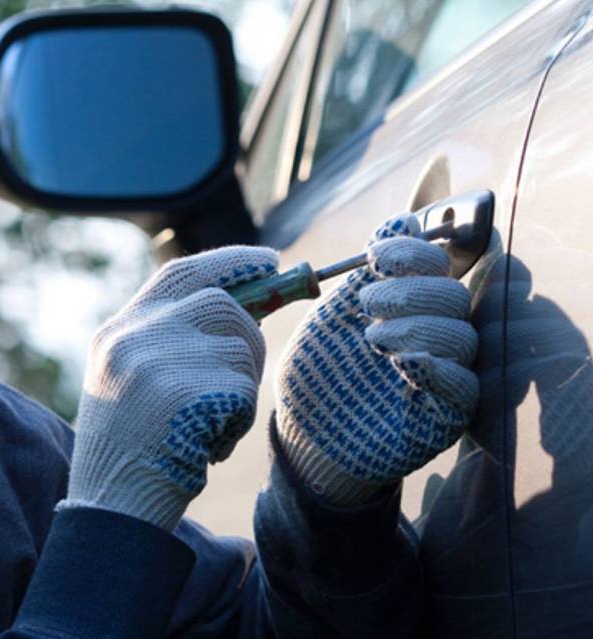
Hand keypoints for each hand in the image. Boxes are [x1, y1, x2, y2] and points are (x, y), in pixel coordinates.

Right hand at [60, 246, 278, 529]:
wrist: (111, 510)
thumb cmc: (129, 454)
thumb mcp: (132, 383)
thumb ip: (170, 342)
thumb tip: (245, 310)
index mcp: (117, 333)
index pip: (179, 274)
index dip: (229, 262)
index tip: (268, 261)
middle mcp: (133, 337)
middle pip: (221, 304)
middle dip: (249, 335)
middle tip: (247, 372)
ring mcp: (157, 361)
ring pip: (239, 346)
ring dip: (242, 388)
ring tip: (211, 426)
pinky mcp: (186, 392)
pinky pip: (244, 391)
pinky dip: (239, 422)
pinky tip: (209, 447)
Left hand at [274, 215, 478, 504]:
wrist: (306, 436)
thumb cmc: (316, 374)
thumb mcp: (329, 318)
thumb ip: (363, 276)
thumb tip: (402, 220)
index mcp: (405, 303)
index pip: (436, 262)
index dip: (414, 251)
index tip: (377, 256)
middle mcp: (431, 331)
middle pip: (453, 294)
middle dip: (410, 291)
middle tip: (367, 307)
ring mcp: (444, 372)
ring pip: (461, 334)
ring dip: (417, 327)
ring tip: (373, 341)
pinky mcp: (448, 412)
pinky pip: (466, 384)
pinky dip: (437, 368)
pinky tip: (405, 363)